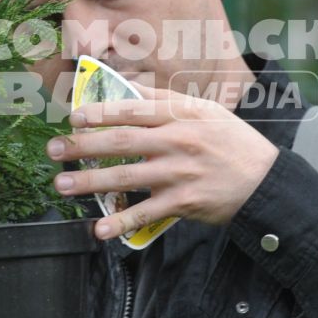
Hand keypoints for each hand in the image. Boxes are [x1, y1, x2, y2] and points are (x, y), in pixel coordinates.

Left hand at [46, 83, 280, 240]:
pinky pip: (145, 213)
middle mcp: (177, 141)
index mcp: (180, 115)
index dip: (100, 112)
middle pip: (121, 141)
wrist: (264, 180)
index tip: (73, 117)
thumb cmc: (231, 142)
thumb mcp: (204, 110)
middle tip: (54, 150)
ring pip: (126, 177)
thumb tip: (127, 87)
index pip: (132, 109)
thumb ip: (164, 99)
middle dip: (82, 146)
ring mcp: (179, 173)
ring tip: (62, 185)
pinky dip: (121, 223)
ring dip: (90, 182)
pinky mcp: (183, 202)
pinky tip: (99, 229)